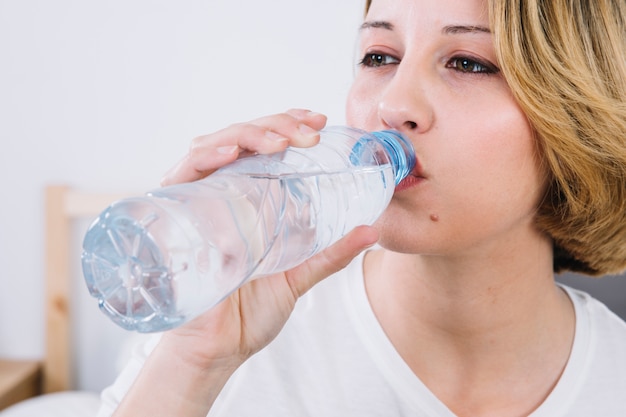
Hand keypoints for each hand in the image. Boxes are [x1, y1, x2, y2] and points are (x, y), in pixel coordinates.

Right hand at [112, 109, 378, 415]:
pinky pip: (184, 173)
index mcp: (251, 200)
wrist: (217, 349)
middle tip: (310, 130)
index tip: (319, 123)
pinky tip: (230, 151)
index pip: (265, 147)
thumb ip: (331, 254)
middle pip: (243, 139)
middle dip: (277, 125)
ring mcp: (198, 201)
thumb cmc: (249, 313)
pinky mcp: (176, 214)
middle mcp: (222, 193)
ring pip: (215, 145)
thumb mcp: (298, 277)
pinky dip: (206, 156)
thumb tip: (372, 230)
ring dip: (249, 134)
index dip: (288, 126)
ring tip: (282, 140)